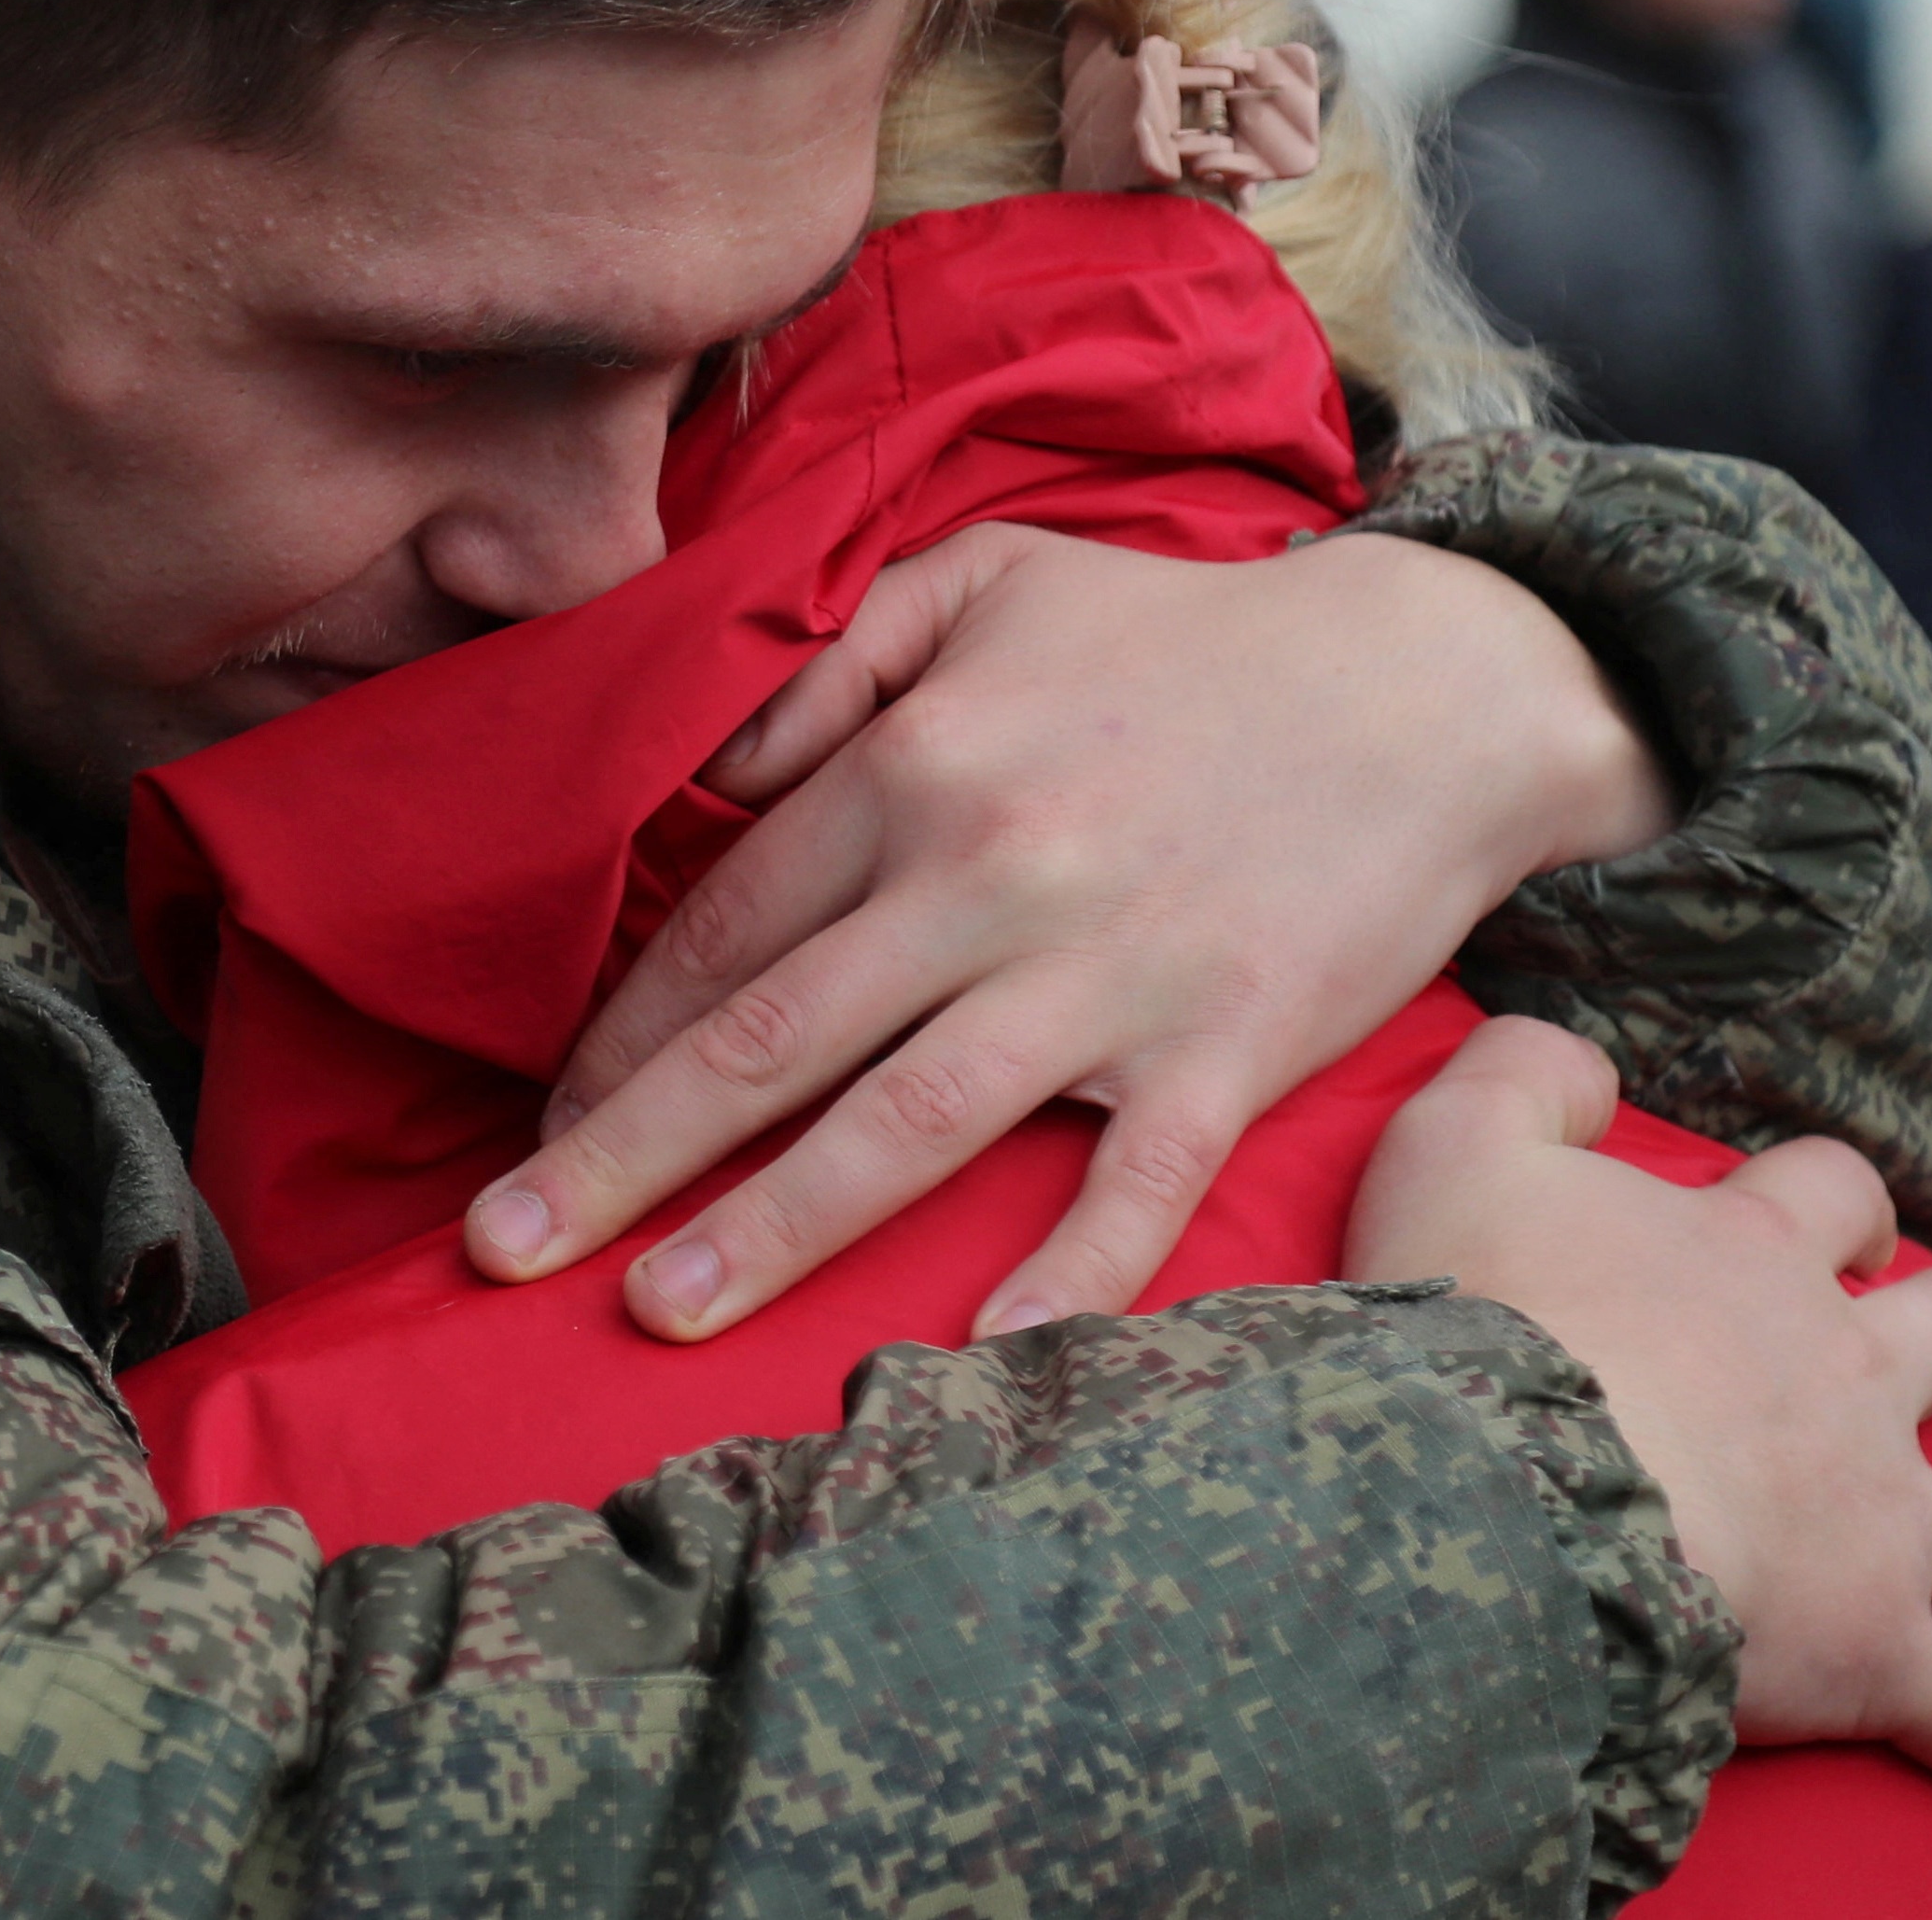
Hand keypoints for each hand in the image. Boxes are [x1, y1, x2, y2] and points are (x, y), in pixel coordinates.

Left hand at [461, 521, 1671, 1339]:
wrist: (1429, 682)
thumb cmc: (1183, 634)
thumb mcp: (985, 580)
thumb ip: (828, 660)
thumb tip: (712, 775)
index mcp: (916, 770)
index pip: (725, 930)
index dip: (618, 1035)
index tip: (540, 1122)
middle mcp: (990, 880)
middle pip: (771, 1039)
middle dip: (624, 1151)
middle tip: (501, 1248)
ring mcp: (1110, 976)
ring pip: (907, 1122)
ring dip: (773, 1227)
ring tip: (656, 1311)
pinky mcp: (1231, 1050)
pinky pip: (1133, 1184)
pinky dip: (1062, 1272)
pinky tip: (976, 1352)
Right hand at [1348, 1018, 1931, 1833]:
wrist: (1513, 1486)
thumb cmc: (1474, 1319)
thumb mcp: (1455, 1149)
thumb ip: (1521, 1078)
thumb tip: (1586, 1065)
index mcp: (1749, 1259)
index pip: (1828, 1191)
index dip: (1831, 1200)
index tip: (1827, 1220)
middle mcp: (1843, 1379)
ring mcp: (1877, 1520)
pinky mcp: (1873, 1652)